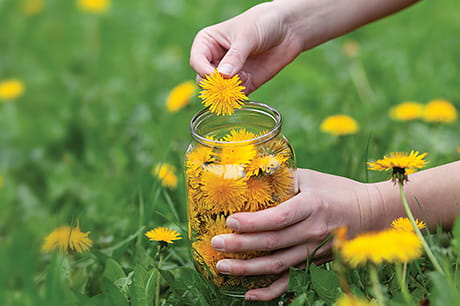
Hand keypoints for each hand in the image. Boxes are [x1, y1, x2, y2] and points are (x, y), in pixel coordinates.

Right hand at [189, 2, 304, 94]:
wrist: (288, 28)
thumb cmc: (263, 23)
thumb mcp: (247, 37)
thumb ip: (235, 57)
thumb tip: (223, 76)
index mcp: (207, 43)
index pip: (197, 60)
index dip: (203, 70)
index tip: (217, 74)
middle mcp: (215, 60)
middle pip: (204, 79)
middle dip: (214, 84)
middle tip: (228, 84)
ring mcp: (229, 73)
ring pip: (218, 91)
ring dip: (226, 93)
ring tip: (240, 84)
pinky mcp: (244, 83)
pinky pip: (235, 96)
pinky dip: (238, 97)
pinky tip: (246, 88)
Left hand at [211, 169, 385, 300]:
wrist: (369, 213)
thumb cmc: (335, 190)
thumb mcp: (310, 177)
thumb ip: (282, 178)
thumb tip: (248, 176)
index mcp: (311, 206)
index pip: (279, 217)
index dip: (253, 222)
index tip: (230, 221)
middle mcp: (312, 231)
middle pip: (273, 243)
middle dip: (241, 246)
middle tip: (216, 243)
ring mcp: (314, 251)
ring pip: (278, 265)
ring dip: (248, 269)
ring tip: (222, 266)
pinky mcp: (314, 264)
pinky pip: (291, 281)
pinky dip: (270, 292)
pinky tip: (248, 294)